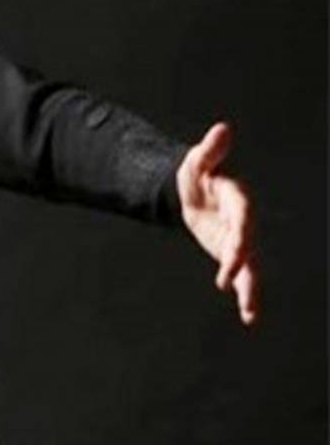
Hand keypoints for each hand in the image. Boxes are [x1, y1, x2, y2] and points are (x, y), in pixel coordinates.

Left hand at [176, 121, 258, 325]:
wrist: (194, 191)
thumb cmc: (198, 173)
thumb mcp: (199, 160)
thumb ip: (210, 150)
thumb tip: (222, 128)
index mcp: (238, 199)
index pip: (243, 216)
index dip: (241, 231)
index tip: (235, 249)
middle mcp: (244, 222)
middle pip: (246, 243)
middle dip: (240, 260)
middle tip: (231, 276)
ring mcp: (240, 239)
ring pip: (249, 265)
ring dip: (249, 288)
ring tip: (250, 311)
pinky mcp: (233, 253)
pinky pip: (242, 275)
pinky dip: (244, 293)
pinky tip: (249, 315)